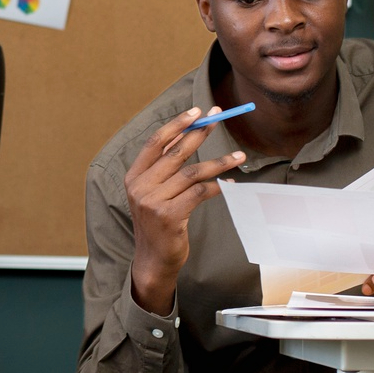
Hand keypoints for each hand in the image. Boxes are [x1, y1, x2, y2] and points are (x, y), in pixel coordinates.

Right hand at [126, 107, 247, 314]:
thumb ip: (165, 167)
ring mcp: (153, 202)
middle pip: (176, 153)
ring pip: (193, 173)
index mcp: (134, 176)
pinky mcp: (169, 216)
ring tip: (239, 156)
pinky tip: (230, 184)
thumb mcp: (153, 193)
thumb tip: (187, 134)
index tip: (197, 112)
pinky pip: (200, 193)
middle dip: (201, 133)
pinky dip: (218, 186)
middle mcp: (140, 187)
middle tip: (219, 120)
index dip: (177, 125)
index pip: (156, 142)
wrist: (153, 260)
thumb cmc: (157, 223)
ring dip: (219, 162)